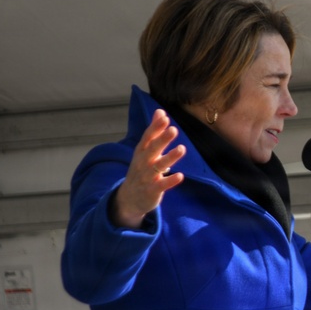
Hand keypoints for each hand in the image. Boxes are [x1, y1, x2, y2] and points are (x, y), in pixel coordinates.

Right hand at [110, 110, 186, 228]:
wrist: (129, 198)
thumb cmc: (141, 170)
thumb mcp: (145, 150)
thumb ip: (154, 132)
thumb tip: (160, 111)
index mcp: (141, 152)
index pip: (148, 137)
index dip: (155, 128)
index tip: (164, 117)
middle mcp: (142, 163)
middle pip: (152, 149)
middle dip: (162, 139)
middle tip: (173, 129)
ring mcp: (146, 177)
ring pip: (158, 166)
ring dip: (170, 157)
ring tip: (182, 149)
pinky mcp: (152, 191)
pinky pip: (161, 185)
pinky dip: (170, 181)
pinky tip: (180, 176)